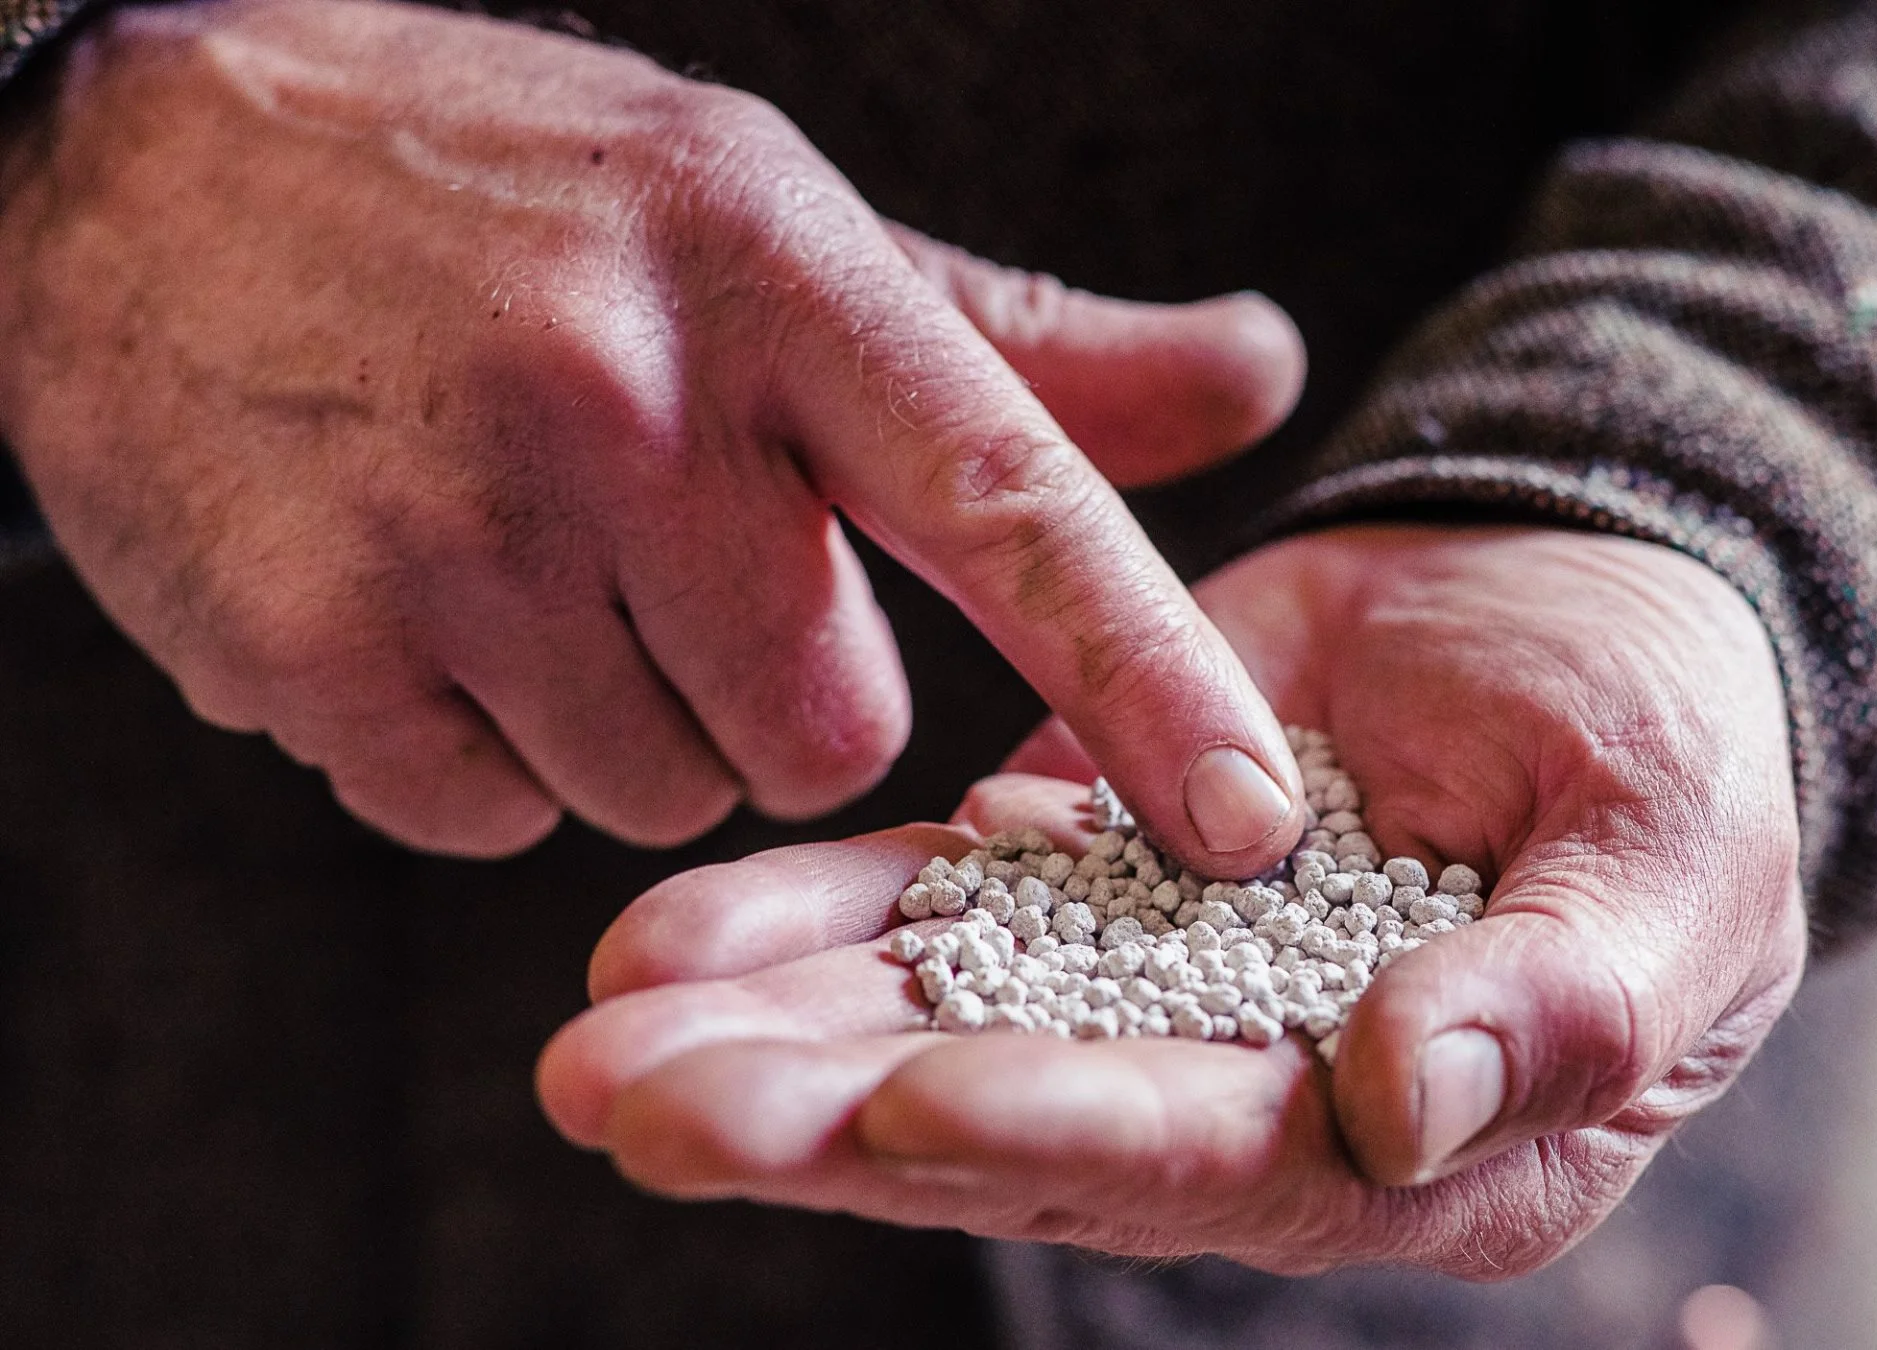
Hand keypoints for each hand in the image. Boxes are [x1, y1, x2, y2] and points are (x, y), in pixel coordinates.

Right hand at [0, 0, 1304, 867]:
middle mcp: (625, 400)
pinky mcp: (307, 643)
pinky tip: (415, 597)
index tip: (1253, 818)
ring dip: (622, 720)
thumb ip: (1022, 341)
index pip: (1010, 500)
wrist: (136, 163)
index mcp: (776, 273)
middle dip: (781, 690)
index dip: (1152, 673)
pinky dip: (475, 751)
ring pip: (661, 792)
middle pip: (828, 736)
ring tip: (523, 552)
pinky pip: (489, 817)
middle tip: (673, 556)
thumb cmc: (511, 204)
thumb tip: (1262, 371)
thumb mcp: (771, 219)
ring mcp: (453, 528)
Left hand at [537, 525, 1807, 1276]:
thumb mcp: (1673, 865)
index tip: (899, 1098)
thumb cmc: (1678, 748)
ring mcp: (1159, 997)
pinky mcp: (1091, 880)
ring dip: (773, 1036)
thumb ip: (1570, 996)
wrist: (1583, 609)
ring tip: (598, 1034)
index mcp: (1431, 1143)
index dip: (1062, 1131)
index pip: (1224, 1157)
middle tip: (633, 1107)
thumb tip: (1408, 1102)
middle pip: (1031, 1127)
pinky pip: (940, 911)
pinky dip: (816, 921)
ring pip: (946, 1028)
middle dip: (830, 1120)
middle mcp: (1266, 1099)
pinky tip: (671, 938)